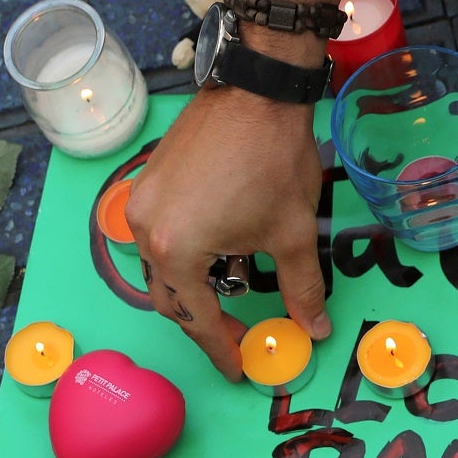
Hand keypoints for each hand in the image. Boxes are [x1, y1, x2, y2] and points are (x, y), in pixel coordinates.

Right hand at [125, 85, 331, 380]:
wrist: (257, 89)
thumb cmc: (273, 159)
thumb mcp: (293, 234)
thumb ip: (302, 289)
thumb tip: (316, 328)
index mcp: (177, 252)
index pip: (197, 318)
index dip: (221, 348)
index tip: (238, 368)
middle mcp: (146, 231)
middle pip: (169, 299)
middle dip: (202, 321)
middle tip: (235, 336)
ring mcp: (141, 204)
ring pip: (159, 267)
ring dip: (190, 286)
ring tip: (229, 290)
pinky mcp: (147, 182)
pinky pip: (156, 234)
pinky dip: (182, 253)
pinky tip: (215, 249)